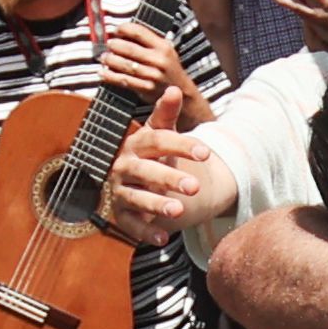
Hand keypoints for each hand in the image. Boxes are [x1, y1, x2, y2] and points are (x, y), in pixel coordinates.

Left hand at [99, 22, 188, 108]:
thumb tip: (123, 32)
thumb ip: (148, 40)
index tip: (116, 30)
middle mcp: (159, 60)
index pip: (139, 32)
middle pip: (129, 48)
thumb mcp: (165, 49)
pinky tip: (104, 73)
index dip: (123, 29)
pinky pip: (124, 81)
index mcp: (163, 46)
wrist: (182, 92)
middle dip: (114, 46)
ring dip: (110, 60)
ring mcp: (153, 75)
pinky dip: (111, 77)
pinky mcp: (147, 88)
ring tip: (104, 58)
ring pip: (125, 65)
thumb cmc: (169, 68)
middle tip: (108, 45)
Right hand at [102, 93, 211, 247]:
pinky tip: (163, 239)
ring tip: (179, 211)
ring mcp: (121, 191)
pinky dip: (146, 232)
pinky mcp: (121, 214)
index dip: (182, 146)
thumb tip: (173, 89)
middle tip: (196, 187)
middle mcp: (124, 166)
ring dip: (157, 205)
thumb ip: (166, 114)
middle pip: (147, 172)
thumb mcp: (160, 133)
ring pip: (138, 198)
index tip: (207, 153)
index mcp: (136, 143)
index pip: (157, 141)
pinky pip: (132, 225)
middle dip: (170, 179)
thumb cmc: (152, 154)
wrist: (136, 180)